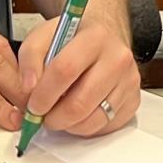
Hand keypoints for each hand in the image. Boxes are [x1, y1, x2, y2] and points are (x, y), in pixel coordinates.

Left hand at [17, 16, 140, 140]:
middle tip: (43, 116)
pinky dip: (86, 127)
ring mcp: (129, 81)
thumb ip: (31, 57)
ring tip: (59, 113)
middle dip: (54, 117)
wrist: (104, 37)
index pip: (65, 71)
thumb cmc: (73, 39)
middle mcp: (118, 58)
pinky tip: (79, 112)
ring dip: (69, 125)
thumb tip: (30, 88)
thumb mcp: (45, 36)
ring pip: (93, 120)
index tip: (33, 105)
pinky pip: (105, 126)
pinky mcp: (133, 100)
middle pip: (80, 103)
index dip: (44, 94)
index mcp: (95, 37)